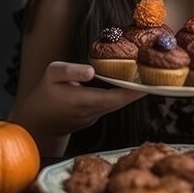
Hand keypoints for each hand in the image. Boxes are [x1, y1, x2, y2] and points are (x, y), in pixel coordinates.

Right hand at [12, 61, 144, 139]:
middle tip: (156, 77)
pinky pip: (111, 106)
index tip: (148, 85)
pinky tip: (129, 84)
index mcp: (82, 101)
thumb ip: (71, 71)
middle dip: (138, 91)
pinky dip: (121, 96)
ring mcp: (94, 117)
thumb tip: (92, 70)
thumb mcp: (51, 74)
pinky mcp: (94, 118)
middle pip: (121, 102)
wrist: (37, 123)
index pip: (113, 98)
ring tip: (148, 78)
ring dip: (132, 94)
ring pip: (117, 105)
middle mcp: (92, 112)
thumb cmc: (44, 94)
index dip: (131, 92)